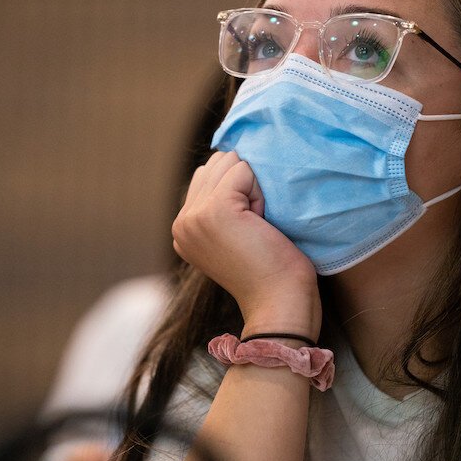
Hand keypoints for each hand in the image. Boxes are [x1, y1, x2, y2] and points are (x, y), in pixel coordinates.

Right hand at [172, 151, 320, 339]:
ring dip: (253, 188)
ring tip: (257, 225)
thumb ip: (221, 204)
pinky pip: (244, 170)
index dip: (239, 192)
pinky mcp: (215, 209)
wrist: (280, 303)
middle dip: (244, 186)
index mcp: (182, 229)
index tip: (248, 231)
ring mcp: (194, 216)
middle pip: (217, 164)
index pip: (208, 175)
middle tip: (255, 228)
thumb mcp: (235, 236)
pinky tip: (263, 222)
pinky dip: (261, 191)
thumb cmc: (271, 272)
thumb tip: (231, 157)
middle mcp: (181, 222)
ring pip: (230, 164)